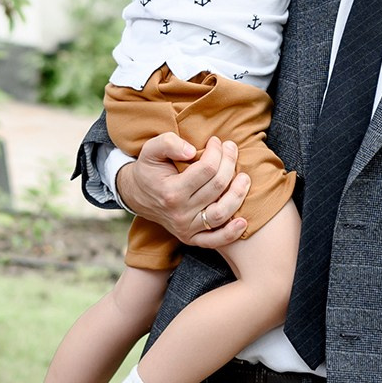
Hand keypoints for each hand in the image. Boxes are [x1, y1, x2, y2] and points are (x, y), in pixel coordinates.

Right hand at [114, 131, 252, 248]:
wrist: (137, 195)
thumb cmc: (149, 170)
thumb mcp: (150, 150)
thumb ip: (168, 143)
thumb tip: (191, 150)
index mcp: (170, 191)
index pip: (206, 169)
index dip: (216, 151)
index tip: (217, 141)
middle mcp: (179, 212)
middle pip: (217, 187)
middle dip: (229, 163)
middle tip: (231, 149)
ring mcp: (186, 228)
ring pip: (221, 213)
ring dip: (238, 194)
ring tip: (244, 177)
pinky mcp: (191, 238)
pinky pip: (215, 241)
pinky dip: (231, 233)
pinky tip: (243, 221)